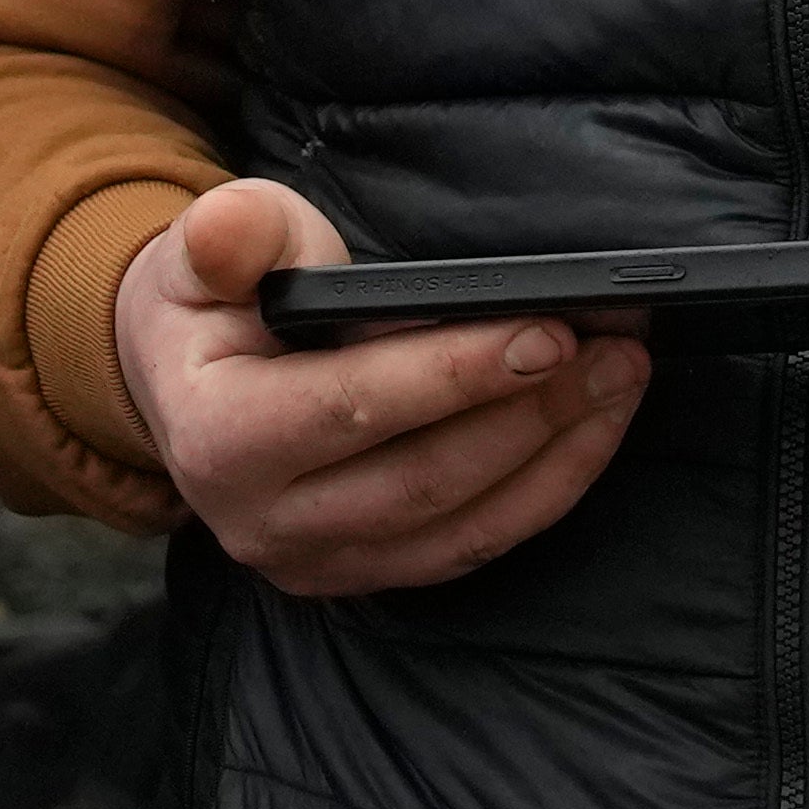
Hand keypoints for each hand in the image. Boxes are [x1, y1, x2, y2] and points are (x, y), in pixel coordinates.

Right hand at [113, 177, 652, 598]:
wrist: (184, 381)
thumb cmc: (215, 299)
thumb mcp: (208, 246)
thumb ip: (229, 234)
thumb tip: (229, 232)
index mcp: (218, 438)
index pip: (353, 409)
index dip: (455, 374)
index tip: (548, 332)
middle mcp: (262, 523)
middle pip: (426, 478)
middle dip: (534, 412)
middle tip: (617, 346)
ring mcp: (316, 564)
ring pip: (463, 526)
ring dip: (559, 454)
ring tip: (623, 376)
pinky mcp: (366, 576)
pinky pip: (472, 548)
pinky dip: (544, 491)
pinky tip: (593, 428)